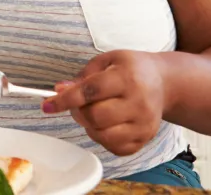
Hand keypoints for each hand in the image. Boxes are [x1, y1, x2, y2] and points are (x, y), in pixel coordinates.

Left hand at [41, 50, 167, 155]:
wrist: (164, 82)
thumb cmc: (130, 69)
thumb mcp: (106, 61)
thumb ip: (81, 77)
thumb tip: (59, 91)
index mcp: (127, 77)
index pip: (90, 92)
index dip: (65, 100)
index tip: (47, 105)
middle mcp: (139, 102)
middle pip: (95, 117)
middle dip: (77, 112)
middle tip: (77, 104)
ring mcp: (144, 124)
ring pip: (103, 135)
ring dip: (88, 126)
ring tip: (93, 112)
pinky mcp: (145, 139)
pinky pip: (114, 147)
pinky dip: (102, 138)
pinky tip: (106, 124)